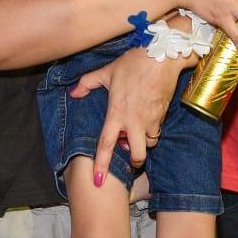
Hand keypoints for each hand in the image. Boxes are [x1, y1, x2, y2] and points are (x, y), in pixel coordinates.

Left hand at [75, 46, 182, 179]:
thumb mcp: (107, 71)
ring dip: (143, 142)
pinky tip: (147, 117)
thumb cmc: (134, 63)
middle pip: (137, 155)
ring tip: (137, 131)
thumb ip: (87, 83)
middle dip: (134, 161)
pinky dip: (152, 130)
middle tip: (130, 153)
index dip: (101, 165)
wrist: (164, 55)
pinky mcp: (163, 115)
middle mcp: (135, 122)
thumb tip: (73, 93)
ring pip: (149, 144)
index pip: (106, 144)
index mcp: (117, 113)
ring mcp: (151, 120)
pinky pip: (157, 130)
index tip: (98, 182)